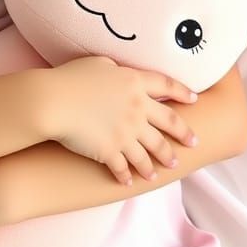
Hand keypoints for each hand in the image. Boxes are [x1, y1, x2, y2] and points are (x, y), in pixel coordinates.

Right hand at [45, 58, 198, 184]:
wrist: (52, 102)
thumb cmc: (69, 79)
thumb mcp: (97, 64)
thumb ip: (115, 68)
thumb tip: (120, 72)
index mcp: (134, 83)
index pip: (167, 85)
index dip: (182, 92)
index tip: (194, 100)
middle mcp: (136, 108)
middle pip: (169, 123)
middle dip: (184, 134)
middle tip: (194, 143)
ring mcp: (126, 132)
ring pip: (151, 151)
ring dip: (160, 162)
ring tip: (164, 171)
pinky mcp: (110, 152)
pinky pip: (124, 167)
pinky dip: (128, 176)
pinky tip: (130, 182)